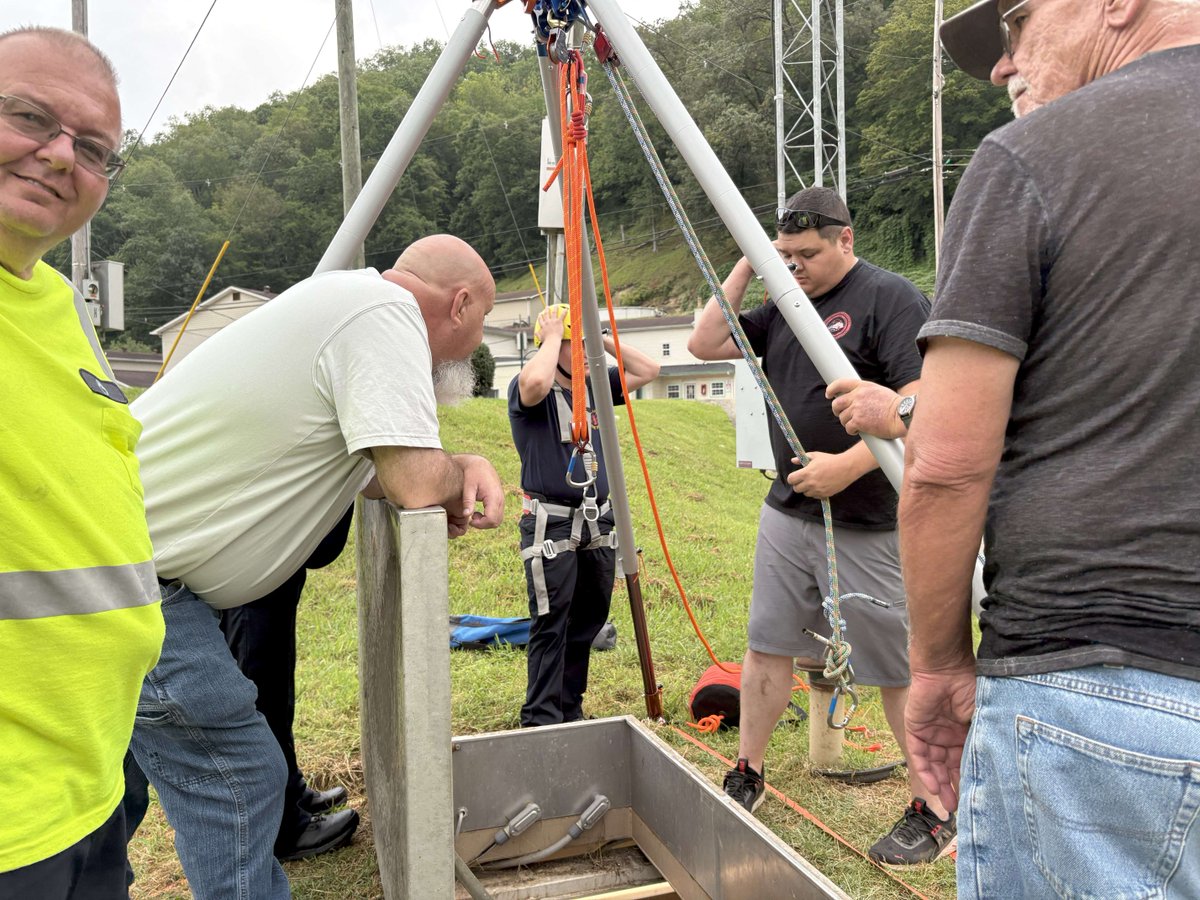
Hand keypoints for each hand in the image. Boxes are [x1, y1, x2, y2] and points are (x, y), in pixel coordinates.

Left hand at [454, 454, 504, 529]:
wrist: (480, 464)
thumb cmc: (473, 473)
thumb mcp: (468, 486)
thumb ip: (468, 501)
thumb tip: (467, 515)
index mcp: (493, 497)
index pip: (491, 519)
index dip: (480, 524)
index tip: (470, 519)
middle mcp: (500, 500)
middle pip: (496, 522)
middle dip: (483, 525)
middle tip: (471, 518)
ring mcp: (501, 501)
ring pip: (498, 520)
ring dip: (486, 522)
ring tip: (474, 515)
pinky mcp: (499, 501)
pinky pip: (497, 515)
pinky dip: (489, 518)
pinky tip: (478, 512)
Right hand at [536, 307, 565, 344]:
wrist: (552, 341)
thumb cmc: (546, 340)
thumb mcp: (540, 337)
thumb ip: (538, 334)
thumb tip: (536, 333)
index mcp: (543, 326)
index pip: (540, 319)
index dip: (540, 316)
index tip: (540, 314)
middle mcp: (547, 322)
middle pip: (546, 314)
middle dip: (546, 310)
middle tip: (547, 307)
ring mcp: (553, 321)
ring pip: (553, 313)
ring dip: (555, 309)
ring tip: (556, 306)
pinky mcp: (558, 322)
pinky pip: (562, 316)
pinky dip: (564, 312)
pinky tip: (566, 309)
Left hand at [785, 451, 854, 498]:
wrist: (846, 467)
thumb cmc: (830, 460)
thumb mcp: (815, 456)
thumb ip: (802, 459)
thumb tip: (793, 460)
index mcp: (806, 473)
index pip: (791, 480)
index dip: (792, 478)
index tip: (795, 476)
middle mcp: (810, 483)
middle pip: (796, 489)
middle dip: (798, 484)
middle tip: (804, 480)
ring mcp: (817, 490)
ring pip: (806, 493)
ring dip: (807, 489)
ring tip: (814, 482)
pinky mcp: (825, 494)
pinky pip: (815, 496)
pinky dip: (816, 492)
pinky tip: (821, 485)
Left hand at [826, 378, 904, 438]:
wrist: (902, 416)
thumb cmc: (894, 406)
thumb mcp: (878, 391)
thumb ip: (865, 393)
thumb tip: (854, 399)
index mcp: (863, 386)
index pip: (841, 383)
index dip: (832, 389)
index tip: (829, 394)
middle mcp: (858, 396)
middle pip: (837, 403)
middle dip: (837, 410)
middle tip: (841, 415)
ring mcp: (857, 409)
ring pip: (842, 417)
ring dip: (847, 422)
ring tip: (858, 424)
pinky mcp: (858, 421)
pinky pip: (848, 428)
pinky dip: (852, 431)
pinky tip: (859, 430)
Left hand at [904, 666, 976, 813]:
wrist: (944, 668)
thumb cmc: (968, 687)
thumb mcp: (981, 717)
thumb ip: (983, 739)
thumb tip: (996, 766)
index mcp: (964, 732)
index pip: (965, 761)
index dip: (970, 779)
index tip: (978, 798)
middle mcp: (947, 735)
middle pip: (949, 768)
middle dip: (953, 789)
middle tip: (960, 809)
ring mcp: (931, 733)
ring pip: (934, 765)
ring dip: (939, 785)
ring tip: (948, 804)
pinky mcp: (915, 729)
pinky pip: (919, 755)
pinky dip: (925, 771)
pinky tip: (933, 786)